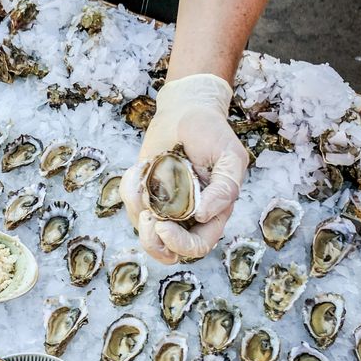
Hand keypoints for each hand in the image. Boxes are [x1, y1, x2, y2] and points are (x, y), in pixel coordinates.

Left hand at [120, 74, 248, 263]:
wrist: (187, 110)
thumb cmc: (212, 132)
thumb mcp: (230, 156)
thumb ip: (225, 188)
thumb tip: (203, 215)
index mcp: (212, 212)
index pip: (198, 246)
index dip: (180, 244)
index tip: (163, 225)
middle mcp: (187, 215)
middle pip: (167, 250)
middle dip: (153, 241)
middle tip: (148, 217)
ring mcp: (163, 205)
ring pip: (144, 232)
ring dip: (137, 210)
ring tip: (142, 180)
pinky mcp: (145, 191)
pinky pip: (131, 203)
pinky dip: (130, 189)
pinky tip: (140, 167)